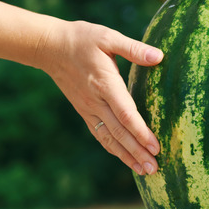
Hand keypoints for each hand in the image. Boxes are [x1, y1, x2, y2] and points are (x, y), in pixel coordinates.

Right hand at [36, 20, 161, 174]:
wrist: (50, 47)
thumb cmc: (83, 39)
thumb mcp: (108, 37)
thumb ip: (134, 49)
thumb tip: (159, 56)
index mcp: (105, 83)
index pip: (125, 113)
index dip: (140, 131)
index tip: (155, 146)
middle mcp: (96, 101)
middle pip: (119, 132)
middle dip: (137, 152)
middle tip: (155, 168)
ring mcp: (88, 109)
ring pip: (109, 138)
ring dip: (127, 156)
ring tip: (145, 171)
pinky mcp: (84, 111)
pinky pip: (100, 134)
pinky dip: (114, 149)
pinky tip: (126, 159)